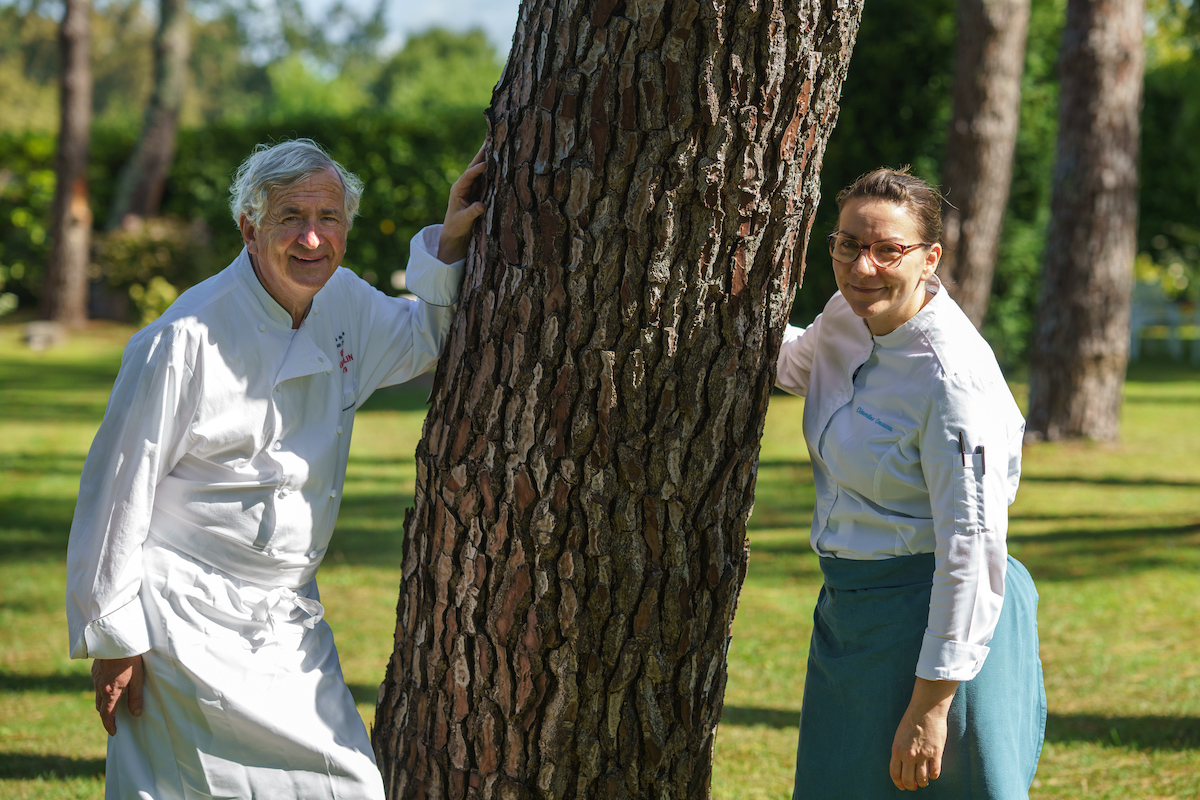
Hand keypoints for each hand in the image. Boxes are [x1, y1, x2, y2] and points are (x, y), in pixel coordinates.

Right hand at [92, 655, 144, 735]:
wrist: (116, 639)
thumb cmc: (130, 659)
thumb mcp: (138, 678)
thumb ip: (136, 697)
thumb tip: (136, 714)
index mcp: (110, 692)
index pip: (106, 715)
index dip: (109, 725)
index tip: (114, 732)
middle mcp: (99, 687)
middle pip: (100, 707)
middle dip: (106, 714)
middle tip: (115, 718)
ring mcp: (95, 678)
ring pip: (97, 695)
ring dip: (104, 702)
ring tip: (114, 702)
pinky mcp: (95, 669)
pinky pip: (97, 684)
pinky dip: (102, 689)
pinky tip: (111, 683)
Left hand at [438, 143, 487, 262]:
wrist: (455, 233)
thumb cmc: (456, 226)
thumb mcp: (463, 221)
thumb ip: (472, 213)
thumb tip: (482, 206)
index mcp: (457, 189)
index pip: (467, 176)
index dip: (476, 170)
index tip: (484, 164)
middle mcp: (464, 184)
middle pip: (473, 167)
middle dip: (481, 154)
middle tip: (490, 140)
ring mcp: (471, 186)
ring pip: (480, 170)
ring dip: (488, 157)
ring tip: (496, 144)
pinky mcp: (478, 190)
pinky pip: (486, 177)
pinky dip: (492, 168)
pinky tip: (499, 160)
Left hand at [889, 677, 957, 789]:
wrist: (926, 710)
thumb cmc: (911, 720)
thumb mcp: (899, 736)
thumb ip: (900, 751)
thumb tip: (903, 766)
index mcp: (897, 750)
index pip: (895, 774)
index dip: (898, 783)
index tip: (902, 786)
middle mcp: (908, 755)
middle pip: (909, 780)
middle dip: (911, 786)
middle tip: (914, 786)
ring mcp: (923, 756)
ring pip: (922, 779)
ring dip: (923, 783)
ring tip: (924, 781)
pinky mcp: (936, 754)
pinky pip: (935, 772)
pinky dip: (934, 776)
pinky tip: (933, 773)